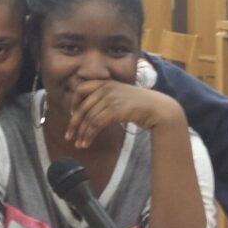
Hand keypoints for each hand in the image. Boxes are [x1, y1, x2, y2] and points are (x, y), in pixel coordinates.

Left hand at [67, 80, 183, 148]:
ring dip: (82, 133)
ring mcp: (111, 98)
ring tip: (79, 144)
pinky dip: (89, 135)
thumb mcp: (120, 95)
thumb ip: (105, 98)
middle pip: (82, 107)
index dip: (73, 103)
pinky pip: (96, 124)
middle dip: (73, 124)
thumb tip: (88, 112)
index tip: (71, 115)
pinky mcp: (116, 110)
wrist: (158, 109)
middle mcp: (106, 88)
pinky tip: (86, 143)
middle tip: (68, 136)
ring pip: (88, 118)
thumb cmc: (140, 105)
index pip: (80, 89)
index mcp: (105, 83)